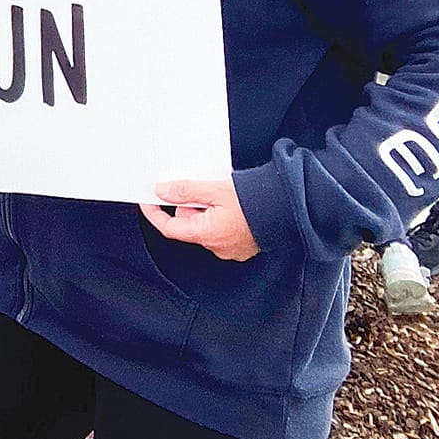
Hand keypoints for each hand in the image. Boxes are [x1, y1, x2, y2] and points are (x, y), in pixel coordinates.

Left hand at [140, 179, 260, 261]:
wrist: (289, 208)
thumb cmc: (258, 201)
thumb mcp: (214, 190)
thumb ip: (185, 191)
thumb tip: (162, 192)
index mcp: (207, 234)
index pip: (169, 228)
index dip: (155, 214)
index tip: (149, 201)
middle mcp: (217, 246)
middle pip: (188, 225)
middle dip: (190, 207)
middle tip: (203, 191)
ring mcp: (230, 249)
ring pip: (205, 227)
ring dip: (207, 211)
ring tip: (223, 197)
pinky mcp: (241, 246)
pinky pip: (221, 231)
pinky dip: (220, 218)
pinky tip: (233, 207)